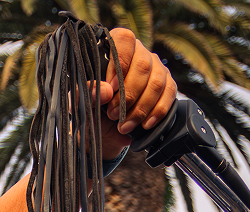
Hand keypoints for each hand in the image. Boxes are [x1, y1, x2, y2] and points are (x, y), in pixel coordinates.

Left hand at [97, 29, 175, 156]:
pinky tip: (145, 124)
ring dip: (141, 108)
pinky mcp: (167, 85)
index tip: (111, 88)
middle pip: (143, 65)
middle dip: (128, 95)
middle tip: (113, 114)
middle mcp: (138, 53)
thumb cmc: (91, 110)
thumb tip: (106, 91)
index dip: (120, 62)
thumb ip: (86, 93)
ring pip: (156, 82)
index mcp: (115, 47)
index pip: (124, 40)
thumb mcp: (80, 103)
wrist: (105, 133)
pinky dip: (157, 112)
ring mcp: (155, 68)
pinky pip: (169, 94)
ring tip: (124, 126)